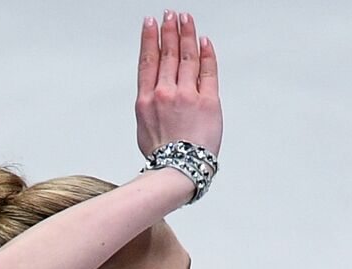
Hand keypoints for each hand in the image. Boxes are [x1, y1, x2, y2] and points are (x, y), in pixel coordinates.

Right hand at [136, 11, 221, 158]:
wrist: (178, 169)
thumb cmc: (162, 155)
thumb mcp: (144, 128)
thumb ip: (149, 106)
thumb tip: (152, 96)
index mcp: (146, 100)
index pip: (147, 61)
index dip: (149, 39)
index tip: (150, 23)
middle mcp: (165, 93)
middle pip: (168, 54)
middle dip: (169, 30)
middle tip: (170, 14)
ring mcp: (186, 95)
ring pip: (187, 57)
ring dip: (186, 34)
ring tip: (186, 19)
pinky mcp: (207, 101)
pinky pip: (208, 71)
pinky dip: (206, 53)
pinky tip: (203, 41)